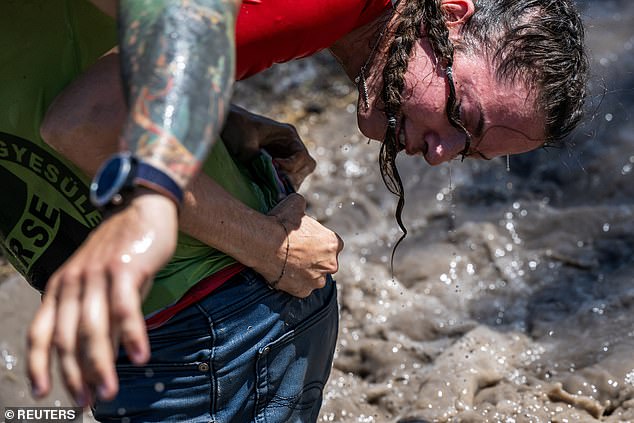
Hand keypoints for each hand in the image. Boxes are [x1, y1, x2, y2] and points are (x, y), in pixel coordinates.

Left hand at [27, 191, 177, 404]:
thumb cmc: (121, 250)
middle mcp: (73, 282)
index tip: (43, 394)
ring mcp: (98, 275)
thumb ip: (96, 315)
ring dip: (100, 365)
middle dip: (74, 375)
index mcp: (60, 286)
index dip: (39, 365)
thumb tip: (102, 358)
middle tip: (84, 403)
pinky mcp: (125, 269)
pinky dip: (132, 335)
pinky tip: (139, 358)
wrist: (142, 208)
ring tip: (108, 393)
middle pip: (66, 338)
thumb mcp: (99, 282)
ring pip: (93, 329)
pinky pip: (125, 309)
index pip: (41, 332)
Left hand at [222, 105, 315, 189]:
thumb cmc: (235, 126)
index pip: (303, 156)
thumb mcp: (245, 141)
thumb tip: (265, 176)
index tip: (274, 167)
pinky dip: (280, 186)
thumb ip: (256, 158)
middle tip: (277, 182)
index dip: (292, 166)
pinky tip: (269, 190)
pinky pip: (285, 179)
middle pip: (305, 167)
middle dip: (293, 178)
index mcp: (288, 135)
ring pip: (297, 176)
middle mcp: (290, 146)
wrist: (222, 123)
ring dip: (287, 184)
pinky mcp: (275, 166)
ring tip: (273, 188)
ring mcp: (284, 156)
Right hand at [260, 193, 343, 296]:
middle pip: (326, 262)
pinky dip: (294, 282)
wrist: (264, 243)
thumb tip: (299, 204)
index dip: (319, 242)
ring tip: (289, 263)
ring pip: (315, 277)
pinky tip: (283, 272)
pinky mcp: (303, 291)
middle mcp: (330, 264)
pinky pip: (301, 287)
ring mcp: (317, 280)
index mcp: (333, 243)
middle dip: (315, 258)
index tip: (307, 240)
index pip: (332, 244)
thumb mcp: (296, 203)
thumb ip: (303, 206)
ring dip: (306, 272)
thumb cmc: (281, 222)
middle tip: (298, 252)